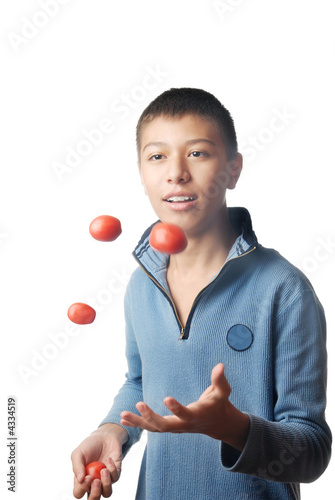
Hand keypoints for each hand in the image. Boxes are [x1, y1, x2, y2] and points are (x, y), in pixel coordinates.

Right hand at [71, 423, 127, 498]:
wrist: (104, 436)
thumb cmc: (89, 445)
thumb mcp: (78, 453)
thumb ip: (77, 465)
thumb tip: (79, 480)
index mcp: (82, 480)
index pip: (79, 493)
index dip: (82, 489)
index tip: (87, 476)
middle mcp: (93, 483)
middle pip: (94, 499)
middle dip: (95, 494)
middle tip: (96, 481)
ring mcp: (105, 479)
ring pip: (107, 493)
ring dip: (106, 484)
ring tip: (104, 470)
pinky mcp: (115, 473)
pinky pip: (115, 478)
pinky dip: (112, 469)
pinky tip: (108, 459)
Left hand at [120, 364, 248, 450]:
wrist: (218, 424)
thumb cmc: (219, 404)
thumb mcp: (223, 392)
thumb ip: (220, 380)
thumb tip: (220, 365)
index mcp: (196, 415)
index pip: (185, 414)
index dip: (176, 408)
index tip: (166, 398)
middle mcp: (183, 425)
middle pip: (164, 425)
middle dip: (151, 417)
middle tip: (139, 404)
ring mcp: (175, 427)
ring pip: (154, 428)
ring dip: (138, 422)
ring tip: (123, 414)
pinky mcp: (170, 427)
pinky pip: (152, 427)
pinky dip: (138, 423)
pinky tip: (124, 418)